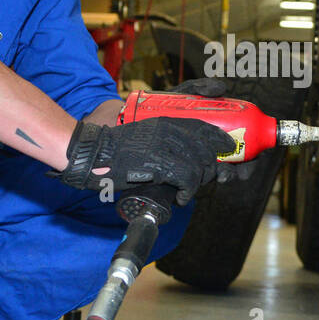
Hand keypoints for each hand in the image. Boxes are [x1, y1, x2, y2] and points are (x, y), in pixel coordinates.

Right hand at [58, 117, 238, 204]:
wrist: (91, 153)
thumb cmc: (113, 150)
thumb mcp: (142, 138)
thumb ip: (163, 143)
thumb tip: (182, 159)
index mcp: (165, 122)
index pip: (202, 127)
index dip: (219, 139)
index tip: (227, 149)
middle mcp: (168, 131)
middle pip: (205, 148)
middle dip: (210, 167)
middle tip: (202, 180)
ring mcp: (164, 146)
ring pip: (199, 165)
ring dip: (197, 182)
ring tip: (187, 191)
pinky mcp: (158, 164)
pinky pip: (187, 178)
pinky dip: (188, 191)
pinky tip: (181, 197)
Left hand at [167, 78, 262, 183]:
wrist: (138, 123)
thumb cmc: (165, 106)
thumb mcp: (184, 93)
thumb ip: (200, 87)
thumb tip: (222, 89)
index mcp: (222, 127)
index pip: (247, 138)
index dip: (257, 147)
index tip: (257, 152)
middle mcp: (214, 144)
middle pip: (241, 158)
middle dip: (246, 168)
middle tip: (242, 172)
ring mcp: (202, 158)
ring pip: (224, 171)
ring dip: (229, 176)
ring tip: (223, 175)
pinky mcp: (187, 170)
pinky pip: (202, 179)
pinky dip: (208, 181)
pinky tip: (209, 179)